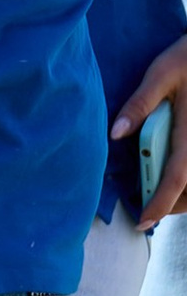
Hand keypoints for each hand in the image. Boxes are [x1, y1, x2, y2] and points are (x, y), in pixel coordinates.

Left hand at [113, 34, 186, 223]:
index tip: (143, 222)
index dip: (160, 204)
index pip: (176, 179)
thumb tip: (114, 134)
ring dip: (183, 193)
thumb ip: (140, 103)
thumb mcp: (161, 73)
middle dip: (172, 204)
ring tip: (160, 192)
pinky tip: (174, 172)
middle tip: (147, 206)